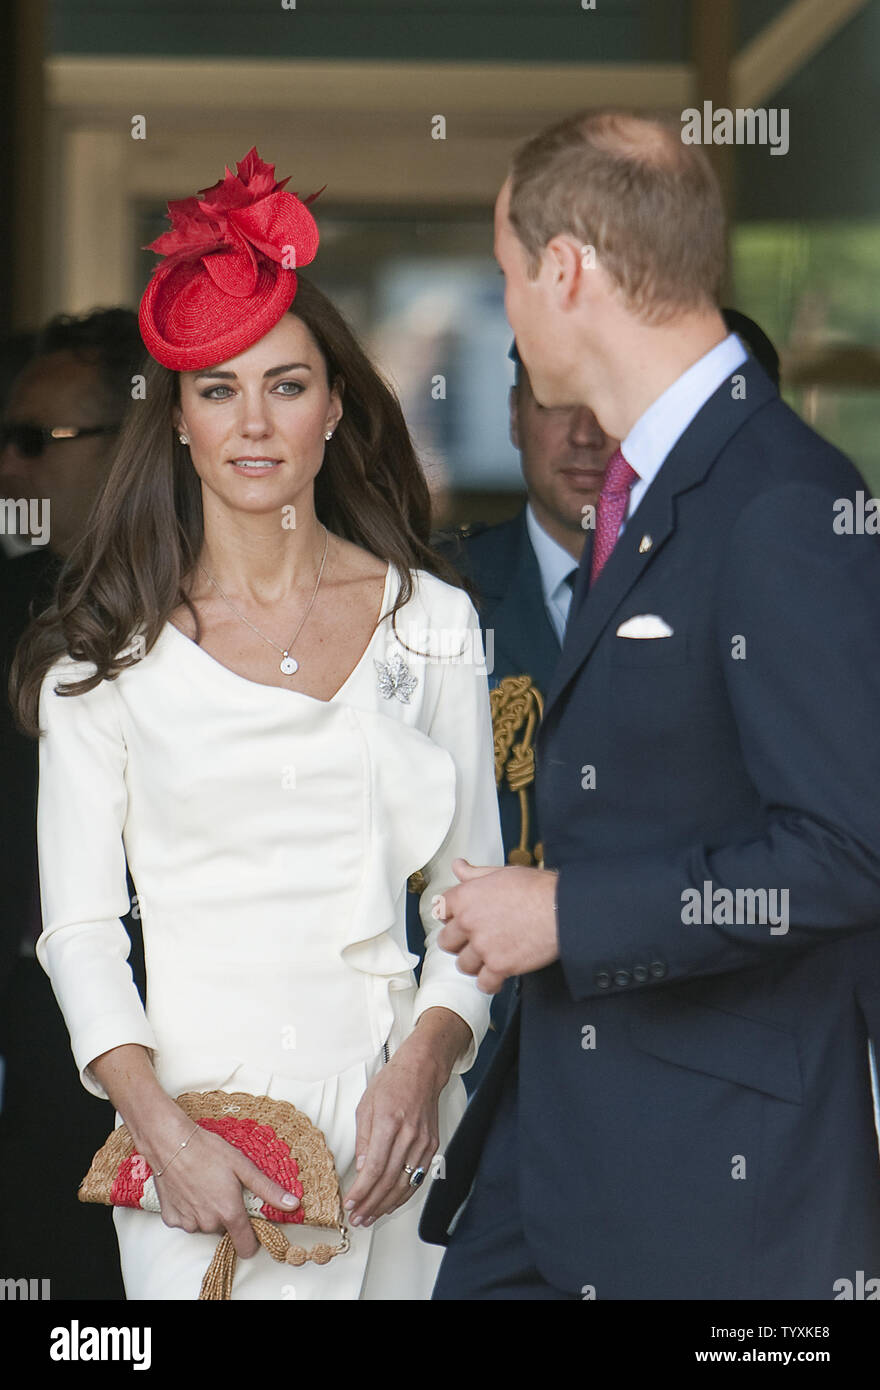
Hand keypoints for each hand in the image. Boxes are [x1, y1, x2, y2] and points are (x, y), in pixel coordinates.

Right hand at [143, 1108, 300, 1258]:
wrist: (170, 1142)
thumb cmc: (208, 1150)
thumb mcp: (243, 1166)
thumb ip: (268, 1190)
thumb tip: (293, 1205)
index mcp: (229, 1212)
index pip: (246, 1246)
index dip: (252, 1237)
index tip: (251, 1224)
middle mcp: (208, 1223)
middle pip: (224, 1230)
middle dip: (227, 1214)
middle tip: (223, 1188)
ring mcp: (187, 1222)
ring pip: (205, 1225)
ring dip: (207, 1212)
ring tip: (205, 1184)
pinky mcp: (171, 1218)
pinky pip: (185, 1221)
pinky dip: (188, 1209)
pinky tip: (188, 1188)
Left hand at [342, 1033, 448, 1227]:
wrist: (423, 1070)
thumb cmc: (392, 1083)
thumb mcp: (366, 1105)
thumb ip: (363, 1139)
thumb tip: (360, 1169)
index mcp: (389, 1122)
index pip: (374, 1167)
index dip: (361, 1190)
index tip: (350, 1204)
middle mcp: (409, 1135)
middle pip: (389, 1180)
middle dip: (371, 1204)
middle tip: (357, 1219)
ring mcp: (423, 1142)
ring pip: (404, 1184)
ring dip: (386, 1205)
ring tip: (370, 1217)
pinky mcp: (432, 1146)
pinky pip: (417, 1177)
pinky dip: (403, 1195)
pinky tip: (390, 1204)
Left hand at [437, 857, 559, 991]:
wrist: (562, 909)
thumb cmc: (537, 889)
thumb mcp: (502, 873)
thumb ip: (475, 874)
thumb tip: (458, 866)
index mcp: (466, 897)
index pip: (440, 911)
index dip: (451, 917)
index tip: (460, 921)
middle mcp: (468, 922)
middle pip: (446, 942)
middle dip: (459, 943)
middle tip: (475, 942)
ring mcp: (482, 946)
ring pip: (463, 965)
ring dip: (476, 963)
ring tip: (490, 957)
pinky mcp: (499, 966)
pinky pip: (483, 984)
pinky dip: (491, 983)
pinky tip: (499, 976)